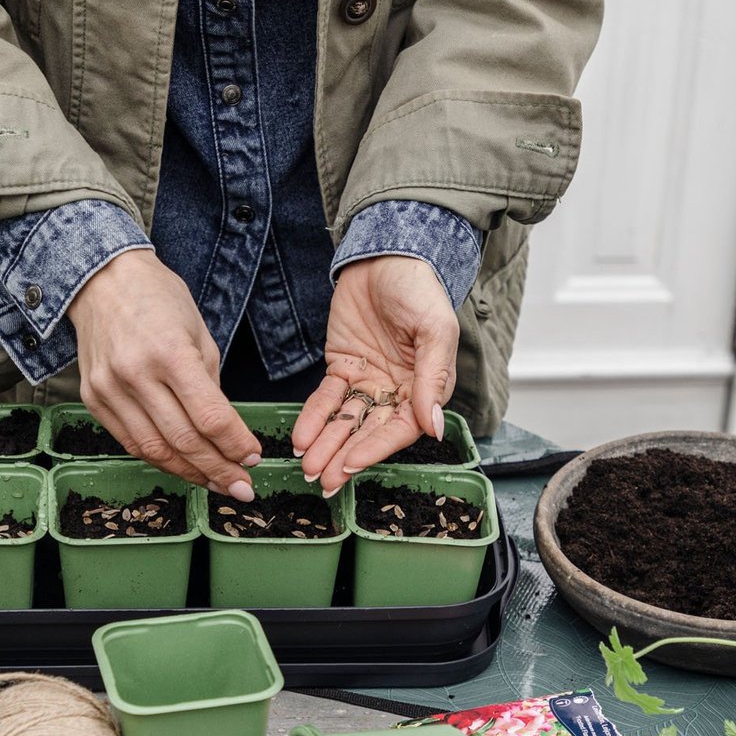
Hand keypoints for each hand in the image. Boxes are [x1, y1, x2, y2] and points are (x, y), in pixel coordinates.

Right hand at [68, 249, 260, 496]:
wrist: (102, 280)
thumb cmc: (158, 299)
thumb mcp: (199, 332)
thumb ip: (211, 384)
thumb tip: (226, 432)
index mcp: (170, 353)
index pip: (210, 416)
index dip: (235, 444)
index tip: (253, 457)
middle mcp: (136, 375)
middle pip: (184, 440)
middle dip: (219, 470)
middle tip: (243, 487)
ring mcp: (109, 390)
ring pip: (155, 450)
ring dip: (190, 473)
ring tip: (217, 484)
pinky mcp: (93, 399)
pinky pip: (130, 442)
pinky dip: (159, 460)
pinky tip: (183, 466)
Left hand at [292, 256, 459, 496]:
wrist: (385, 253)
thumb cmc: (419, 289)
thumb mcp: (434, 331)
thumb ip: (431, 379)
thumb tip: (434, 428)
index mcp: (424, 387)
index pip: (399, 429)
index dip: (375, 449)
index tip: (351, 466)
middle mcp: (395, 390)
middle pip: (368, 432)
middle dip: (344, 457)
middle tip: (323, 482)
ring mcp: (367, 380)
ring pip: (345, 421)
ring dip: (326, 445)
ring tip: (308, 468)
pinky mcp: (342, 367)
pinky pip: (326, 399)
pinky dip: (313, 418)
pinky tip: (301, 439)